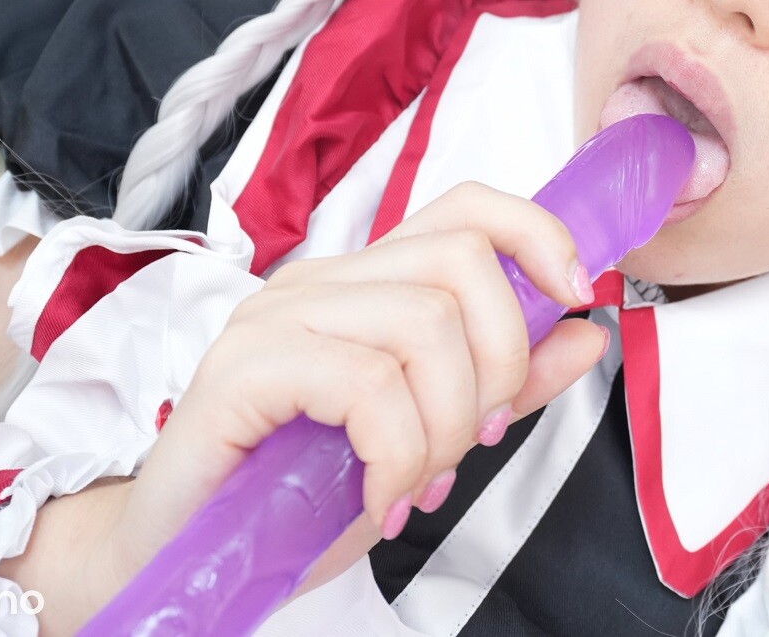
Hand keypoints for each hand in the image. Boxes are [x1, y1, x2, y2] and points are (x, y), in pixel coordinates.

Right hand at [70, 181, 608, 622]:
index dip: (537, 234)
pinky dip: (399, 453)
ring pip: (424, 324)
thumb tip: (588, 329)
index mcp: (367, 283)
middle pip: (460, 260)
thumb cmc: (294, 499)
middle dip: (502, 359)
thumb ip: (508, 386)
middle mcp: (320, 282)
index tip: (579, 296)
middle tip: (479, 437)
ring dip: (449, 423)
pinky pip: (366, 384)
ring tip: (420, 480)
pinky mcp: (242, 368)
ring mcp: (276, 317)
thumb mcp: (429, 440)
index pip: (466, 209)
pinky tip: (383, 498)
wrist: (181, 559)